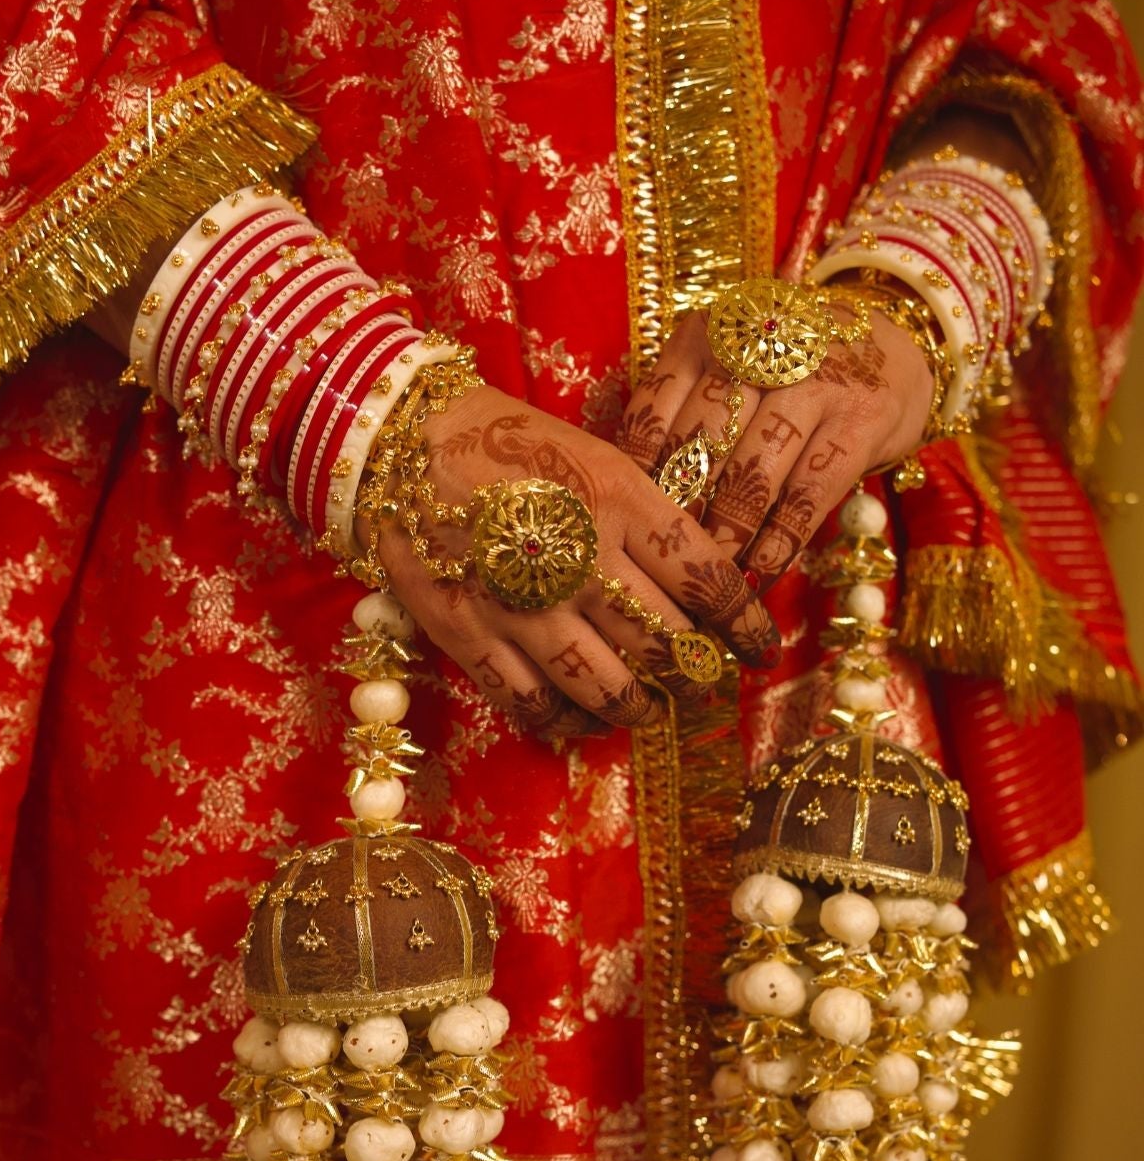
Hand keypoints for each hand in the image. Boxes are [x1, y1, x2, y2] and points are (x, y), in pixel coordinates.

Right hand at [365, 385, 780, 737]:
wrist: (399, 439)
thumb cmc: (506, 442)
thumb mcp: (595, 456)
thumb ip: (646, 518)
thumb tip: (698, 582)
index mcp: (620, 500)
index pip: (707, 580)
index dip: (745, 625)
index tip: (761, 647)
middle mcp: (580, 558)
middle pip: (665, 644)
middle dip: (693, 670)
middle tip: (697, 678)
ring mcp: (524, 604)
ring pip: (608, 688)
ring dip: (637, 708)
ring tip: (645, 708)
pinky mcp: (470, 635)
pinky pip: (534, 702)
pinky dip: (566, 721)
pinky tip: (582, 719)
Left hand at [617, 300, 934, 593]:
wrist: (893, 341)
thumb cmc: (788, 371)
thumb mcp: (730, 368)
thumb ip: (687, 411)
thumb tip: (639, 498)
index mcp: (711, 332)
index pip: (655, 412)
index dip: (639, 478)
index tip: (630, 526)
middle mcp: (761, 349)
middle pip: (703, 447)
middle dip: (680, 513)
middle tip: (665, 563)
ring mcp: (816, 381)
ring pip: (753, 474)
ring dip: (727, 536)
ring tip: (709, 578)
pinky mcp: (862, 420)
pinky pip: (808, 495)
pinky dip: (780, 541)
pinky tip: (760, 574)